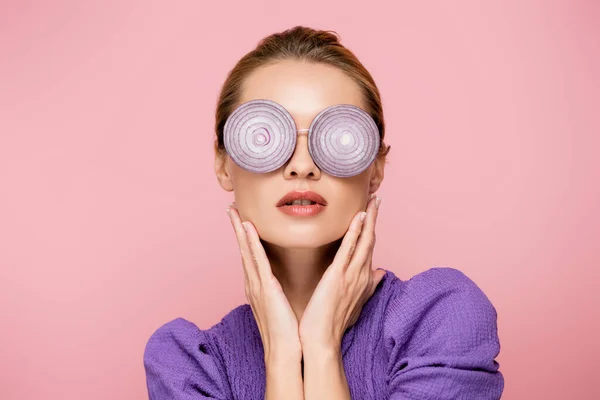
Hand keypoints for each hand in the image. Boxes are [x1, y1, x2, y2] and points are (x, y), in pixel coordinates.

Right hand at [226, 205, 301, 362]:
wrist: (286, 352)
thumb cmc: (287, 332)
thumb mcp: (282, 306)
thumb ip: (279, 292)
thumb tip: (282, 284)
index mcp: (258, 286)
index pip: (250, 256)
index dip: (245, 236)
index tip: (242, 218)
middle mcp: (253, 283)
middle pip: (243, 249)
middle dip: (237, 227)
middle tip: (231, 207)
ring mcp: (257, 285)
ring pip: (246, 251)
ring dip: (240, 229)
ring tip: (234, 211)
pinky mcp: (265, 288)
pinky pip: (257, 261)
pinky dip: (251, 243)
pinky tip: (248, 228)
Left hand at [298, 194, 385, 351]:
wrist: (321, 340)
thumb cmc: (332, 322)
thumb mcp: (354, 302)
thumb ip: (368, 286)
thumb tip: (381, 272)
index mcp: (361, 279)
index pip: (369, 249)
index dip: (373, 229)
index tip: (373, 212)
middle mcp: (361, 275)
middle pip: (371, 240)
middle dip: (375, 218)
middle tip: (377, 196)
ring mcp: (352, 275)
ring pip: (365, 241)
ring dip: (370, 219)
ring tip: (373, 199)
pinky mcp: (339, 276)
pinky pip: (350, 249)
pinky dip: (357, 232)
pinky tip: (360, 216)